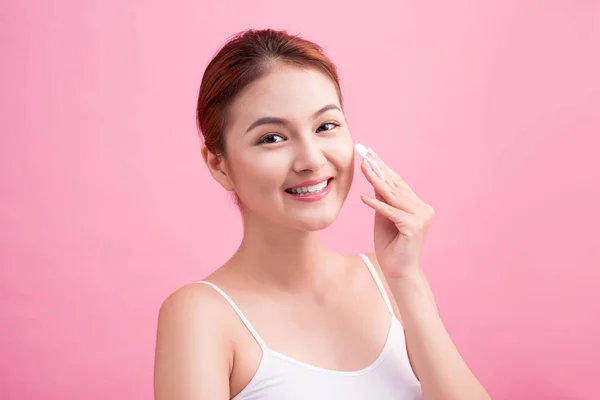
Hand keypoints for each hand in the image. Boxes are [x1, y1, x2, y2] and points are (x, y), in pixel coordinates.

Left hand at [359, 148, 434, 279]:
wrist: (398, 271)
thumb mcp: (383, 218)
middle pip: (397, 186)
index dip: (384, 167)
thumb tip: (374, 178)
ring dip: (377, 181)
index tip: (371, 154)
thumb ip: (382, 200)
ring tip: (364, 168)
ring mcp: (421, 217)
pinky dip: (376, 205)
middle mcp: (423, 209)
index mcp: (418, 206)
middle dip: (380, 169)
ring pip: (394, 196)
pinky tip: (363, 197)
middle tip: (365, 154)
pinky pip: (391, 212)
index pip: (399, 183)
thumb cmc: (390, 246)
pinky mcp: (414, 227)